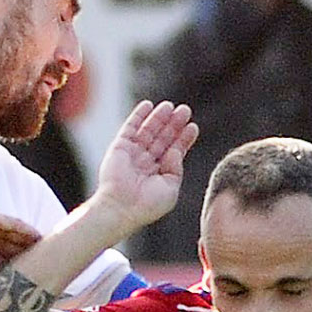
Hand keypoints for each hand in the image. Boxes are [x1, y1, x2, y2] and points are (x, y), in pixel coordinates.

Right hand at [93, 99, 198, 226]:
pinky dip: (138, 116)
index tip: (193, 127)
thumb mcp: (170, 189)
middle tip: (185, 110)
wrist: (121, 207)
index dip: (183, 139)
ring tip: (171, 106)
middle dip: (174, 125)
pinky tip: (148, 105)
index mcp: (159, 175)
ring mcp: (132, 154)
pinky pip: (130, 128)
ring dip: (159, 117)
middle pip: (163, 139)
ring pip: (149, 131)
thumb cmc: (147, 204)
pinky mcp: (119, 147)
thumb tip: (176, 151)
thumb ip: (176, 169)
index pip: (174, 151)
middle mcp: (146, 163)